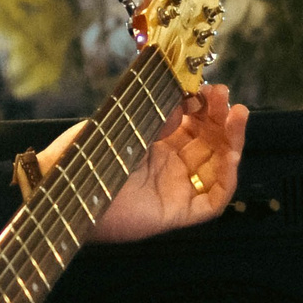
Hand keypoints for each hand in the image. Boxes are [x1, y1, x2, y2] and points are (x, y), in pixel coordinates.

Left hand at [51, 85, 247, 244]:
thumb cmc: (86, 151)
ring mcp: (174, 190)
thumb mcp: (127, 122)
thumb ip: (159, 113)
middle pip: (210, 144)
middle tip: (226, 98)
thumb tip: (187, 101)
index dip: (206, 108)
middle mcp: (168, 166)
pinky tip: (231, 154)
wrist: (65, 186)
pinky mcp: (177, 213)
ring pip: (217, 168)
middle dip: (222, 120)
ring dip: (232, 142)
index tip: (209, 89)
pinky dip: (228, 179)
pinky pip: (213, 201)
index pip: (193, 126)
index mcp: (154, 144)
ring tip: (237, 116)